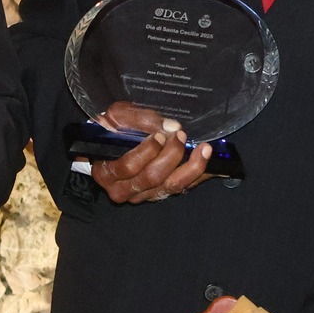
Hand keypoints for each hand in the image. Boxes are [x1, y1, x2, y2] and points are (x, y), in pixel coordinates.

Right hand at [91, 102, 210, 203]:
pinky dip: (197, 176)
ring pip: (170, 187)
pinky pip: (182, 188)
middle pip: (152, 178)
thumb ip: (140, 119)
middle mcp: (123, 190)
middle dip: (171, 155)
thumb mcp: (117, 116)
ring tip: (204, 149)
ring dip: (190, 167)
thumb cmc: (111, 130)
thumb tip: (171, 127)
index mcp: (107, 173)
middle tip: (181, 136)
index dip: (147, 151)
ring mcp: (142, 195)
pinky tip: (206, 161)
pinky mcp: (159, 194)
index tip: (160, 135)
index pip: (128, 167)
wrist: (109, 145)